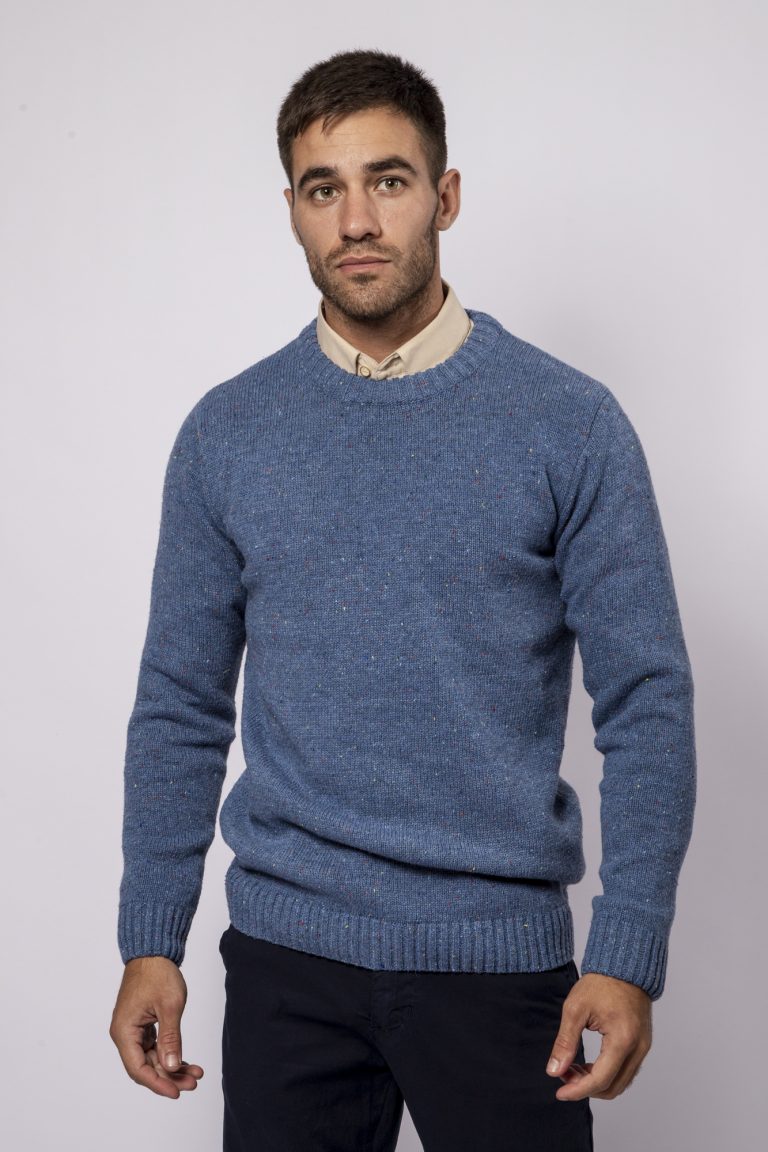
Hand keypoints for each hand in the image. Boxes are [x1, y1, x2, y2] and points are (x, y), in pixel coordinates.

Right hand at [109, 955, 203, 1098]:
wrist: (154, 952)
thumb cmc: (158, 973)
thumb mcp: (169, 1006)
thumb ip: (170, 1038)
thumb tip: (171, 1066)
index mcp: (124, 1031)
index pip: (138, 1069)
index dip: (158, 1083)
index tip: (177, 1092)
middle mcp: (125, 1034)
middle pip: (146, 1066)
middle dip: (169, 1076)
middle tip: (193, 1083)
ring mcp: (133, 1029)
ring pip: (152, 1058)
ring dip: (172, 1066)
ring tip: (195, 1074)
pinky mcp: (142, 1025)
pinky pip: (154, 1046)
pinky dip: (169, 1053)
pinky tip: (186, 1061)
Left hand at [545, 972, 651, 1100]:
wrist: (624, 967)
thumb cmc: (600, 983)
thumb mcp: (575, 1009)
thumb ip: (565, 1042)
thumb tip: (554, 1071)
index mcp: (622, 1039)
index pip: (601, 1079)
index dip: (578, 1091)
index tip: (559, 1093)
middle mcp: (638, 1048)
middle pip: (612, 1087)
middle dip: (585, 1088)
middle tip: (563, 1076)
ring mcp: (643, 1047)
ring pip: (620, 1082)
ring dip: (596, 1083)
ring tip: (572, 1069)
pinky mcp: (642, 1044)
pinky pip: (626, 1071)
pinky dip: (606, 1074)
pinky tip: (588, 1064)